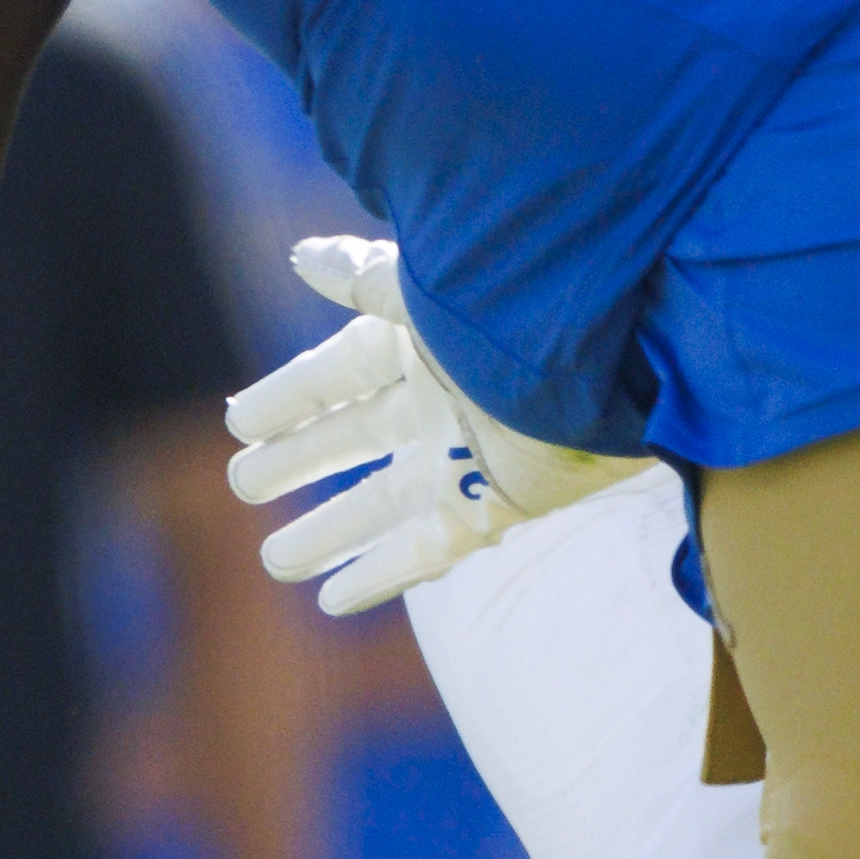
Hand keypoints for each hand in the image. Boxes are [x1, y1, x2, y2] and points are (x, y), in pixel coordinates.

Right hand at [220, 236, 641, 614]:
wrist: (621, 361)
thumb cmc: (517, 315)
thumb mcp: (424, 292)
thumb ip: (362, 280)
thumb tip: (301, 257)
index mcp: (419, 348)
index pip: (335, 376)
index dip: (286, 399)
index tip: (238, 422)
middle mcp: (437, 405)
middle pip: (351, 440)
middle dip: (297, 462)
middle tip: (241, 484)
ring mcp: (465, 461)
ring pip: (379, 505)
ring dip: (327, 534)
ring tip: (274, 561)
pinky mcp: (495, 508)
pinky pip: (426, 550)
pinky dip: (379, 576)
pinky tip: (333, 601)